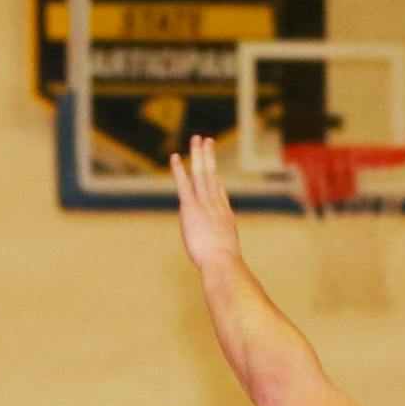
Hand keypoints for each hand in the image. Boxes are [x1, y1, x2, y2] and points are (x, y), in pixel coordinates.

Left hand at [170, 136, 243, 272]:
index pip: (220, 193)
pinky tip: (175, 158)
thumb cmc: (226, 267)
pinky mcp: (191, 210)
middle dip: (209, 157)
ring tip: (196, 139)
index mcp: (225, 217)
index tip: (213, 169)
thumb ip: (225, 253)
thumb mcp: (228, 257)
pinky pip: (184, 185)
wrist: (223, 264)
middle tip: (206, 141)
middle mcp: (216, 206)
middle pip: (212, 176)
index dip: (216, 179)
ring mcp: (204, 206)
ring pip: (201, 174)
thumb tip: (229, 265)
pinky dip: (179, 171)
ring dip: (198, 155)